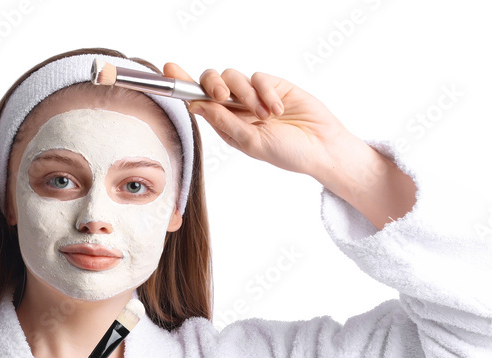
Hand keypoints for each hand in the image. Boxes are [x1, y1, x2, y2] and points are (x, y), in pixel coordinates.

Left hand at [163, 62, 352, 178]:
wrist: (322, 148)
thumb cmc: (287, 153)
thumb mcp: (251, 142)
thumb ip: (224, 122)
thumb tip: (196, 105)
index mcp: (226, 124)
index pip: (198, 100)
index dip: (182, 84)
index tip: (169, 69)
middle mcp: (237, 109)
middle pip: (212, 82)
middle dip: (213, 85)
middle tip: (223, 97)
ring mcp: (254, 96)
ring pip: (234, 77)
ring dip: (247, 94)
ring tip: (266, 115)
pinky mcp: (273, 85)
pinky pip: (259, 77)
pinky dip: (266, 92)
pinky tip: (278, 109)